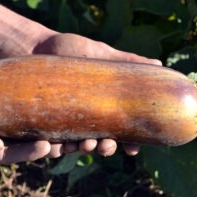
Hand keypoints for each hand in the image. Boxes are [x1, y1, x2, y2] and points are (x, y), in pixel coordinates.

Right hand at [0, 49, 68, 163]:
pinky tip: (65, 96)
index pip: (9, 153)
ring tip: (79, 124)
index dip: (28, 152)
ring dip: (58, 124)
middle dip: (52, 143)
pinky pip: (31, 99)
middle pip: (28, 140)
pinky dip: (47, 101)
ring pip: (35, 121)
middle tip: (74, 140)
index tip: (47, 145)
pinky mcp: (10, 92)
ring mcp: (5, 110)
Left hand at [33, 33, 161, 155]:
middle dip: (106, 148)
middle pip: (101, 141)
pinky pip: (53, 143)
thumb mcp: (102, 54)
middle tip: (107, 145)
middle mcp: (87, 116)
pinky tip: (61, 146)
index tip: (133, 149)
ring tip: (87, 144)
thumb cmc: (70, 49)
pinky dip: (58, 148)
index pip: (120, 128)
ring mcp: (67, 121)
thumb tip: (160, 64)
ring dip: (86, 150)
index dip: (129, 141)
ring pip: (79, 145)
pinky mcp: (45, 123)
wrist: (36, 46)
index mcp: (103, 104)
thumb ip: (128, 61)